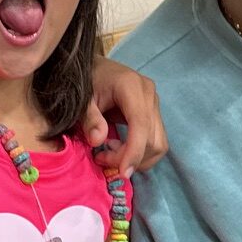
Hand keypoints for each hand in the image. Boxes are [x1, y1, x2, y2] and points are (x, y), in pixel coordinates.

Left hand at [82, 58, 167, 175]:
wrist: (96, 68)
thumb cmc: (87, 82)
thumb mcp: (82, 100)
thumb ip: (90, 119)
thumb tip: (98, 142)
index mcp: (131, 87)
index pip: (141, 124)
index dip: (134, 151)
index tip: (123, 173)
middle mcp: (149, 95)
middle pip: (152, 139)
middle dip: (130, 157)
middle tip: (103, 159)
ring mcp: (155, 104)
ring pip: (158, 144)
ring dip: (137, 158)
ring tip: (110, 153)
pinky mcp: (154, 113)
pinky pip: (156, 141)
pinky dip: (140, 153)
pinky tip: (121, 148)